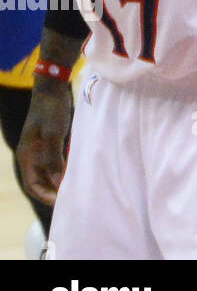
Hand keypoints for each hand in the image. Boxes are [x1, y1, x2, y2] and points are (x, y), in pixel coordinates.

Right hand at [16, 81, 72, 205]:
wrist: (52, 88)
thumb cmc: (51, 110)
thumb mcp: (53, 134)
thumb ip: (54, 157)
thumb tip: (58, 181)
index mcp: (27, 156)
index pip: (32, 185)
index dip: (45, 196)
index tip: (61, 202)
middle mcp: (31, 155)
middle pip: (40, 181)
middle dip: (53, 192)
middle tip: (71, 199)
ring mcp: (41, 149)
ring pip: (49, 172)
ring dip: (59, 181)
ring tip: (75, 189)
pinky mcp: (51, 142)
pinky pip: (56, 161)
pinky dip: (64, 169)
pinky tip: (77, 172)